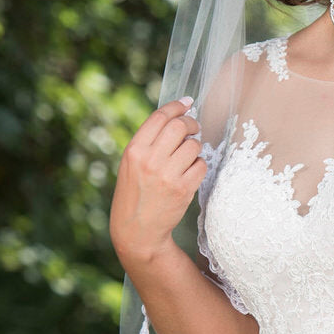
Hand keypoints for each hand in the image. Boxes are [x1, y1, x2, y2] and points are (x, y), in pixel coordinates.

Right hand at [110, 98, 206, 267]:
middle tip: (193, 128)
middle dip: (191, 124)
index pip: (160, 117)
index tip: (188, 103)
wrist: (137, 230)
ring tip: (187, 156)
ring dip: (195, 147)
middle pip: (180, 127)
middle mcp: (150, 160)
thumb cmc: (135, 192)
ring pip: (194, 146)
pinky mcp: (183, 189)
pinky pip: (201, 165)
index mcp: (134, 150)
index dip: (177, 106)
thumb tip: (177, 115)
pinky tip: (190, 171)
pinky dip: (199, 165)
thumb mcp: (131, 163)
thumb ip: (149, 141)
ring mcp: (168, 175)